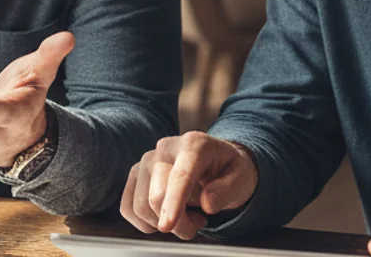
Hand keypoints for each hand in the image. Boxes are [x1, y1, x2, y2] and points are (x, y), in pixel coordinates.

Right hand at [120, 132, 258, 240]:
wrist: (216, 161)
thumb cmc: (230, 170)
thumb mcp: (242, 179)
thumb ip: (227, 190)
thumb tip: (208, 203)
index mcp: (194, 144)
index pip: (180, 176)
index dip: (173, 202)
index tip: (168, 225)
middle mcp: (166, 147)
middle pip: (157, 195)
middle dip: (177, 223)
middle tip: (198, 224)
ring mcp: (147, 160)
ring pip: (141, 204)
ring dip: (163, 223)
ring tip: (187, 216)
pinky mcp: (136, 174)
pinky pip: (128, 207)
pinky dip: (146, 222)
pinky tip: (167, 215)